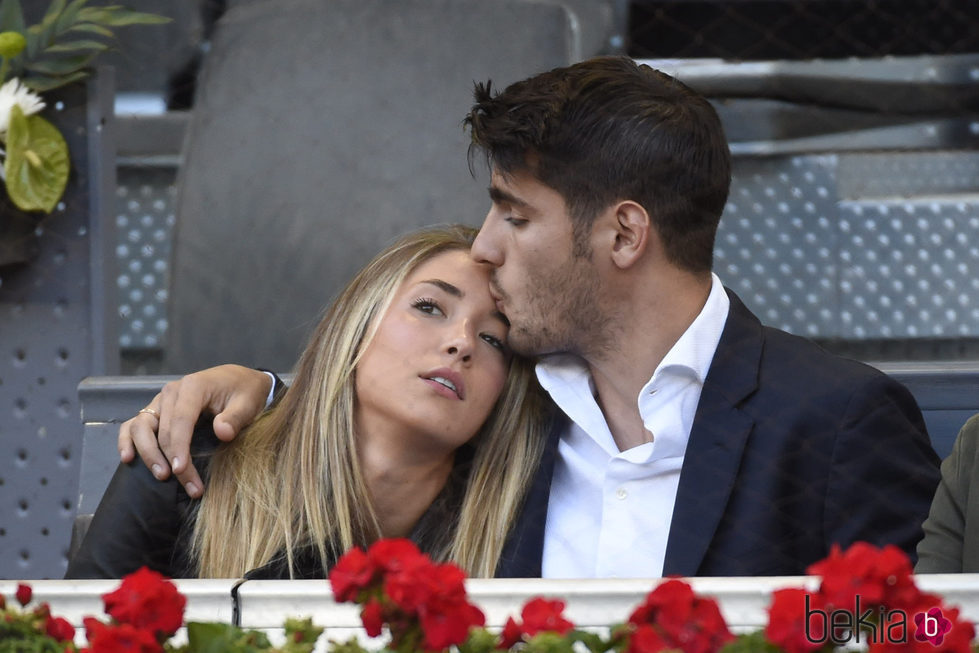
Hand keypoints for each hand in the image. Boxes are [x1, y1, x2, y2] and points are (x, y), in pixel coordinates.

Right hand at [117, 364, 272, 497]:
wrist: (240, 381)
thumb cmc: (245, 392)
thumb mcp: (248, 403)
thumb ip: (236, 417)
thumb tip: (222, 433)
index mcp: (193, 387)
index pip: (180, 420)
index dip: (179, 447)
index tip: (182, 471)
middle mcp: (172, 392)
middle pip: (163, 430)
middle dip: (172, 460)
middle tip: (189, 485)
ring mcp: (161, 401)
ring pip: (141, 427)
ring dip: (147, 453)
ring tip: (162, 475)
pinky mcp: (156, 410)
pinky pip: (133, 424)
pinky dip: (127, 440)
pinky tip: (128, 458)